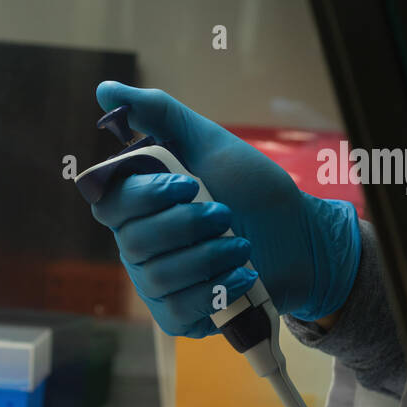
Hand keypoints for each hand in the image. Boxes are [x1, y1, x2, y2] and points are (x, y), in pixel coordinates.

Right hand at [91, 82, 360, 335]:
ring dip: (210, 258)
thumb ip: (159, 115)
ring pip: (159, 277)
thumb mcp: (210, 143)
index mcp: (139, 203)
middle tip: (227, 214)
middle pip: (136, 241)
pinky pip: (177, 312)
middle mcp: (139, 244)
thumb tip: (106, 91)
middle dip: (189, 226)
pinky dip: (215, 292)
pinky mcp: (180, 315)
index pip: (110, 203)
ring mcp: (157, 283)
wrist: (300, 237)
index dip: (147, 197)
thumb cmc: (252, 189)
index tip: (189, 185)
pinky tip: (241, 277)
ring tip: (242, 247)